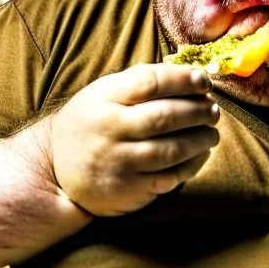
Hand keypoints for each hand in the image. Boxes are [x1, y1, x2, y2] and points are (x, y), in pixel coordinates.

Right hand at [47, 64, 219, 217]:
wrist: (55, 169)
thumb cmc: (93, 123)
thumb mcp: (104, 94)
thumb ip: (141, 83)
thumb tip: (194, 77)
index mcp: (103, 98)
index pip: (150, 82)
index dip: (184, 79)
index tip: (204, 81)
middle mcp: (108, 129)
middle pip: (165, 117)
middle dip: (198, 112)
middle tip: (213, 111)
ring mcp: (116, 161)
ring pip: (171, 149)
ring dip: (200, 140)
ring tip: (211, 134)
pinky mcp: (126, 190)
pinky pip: (169, 177)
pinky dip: (192, 166)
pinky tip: (200, 156)